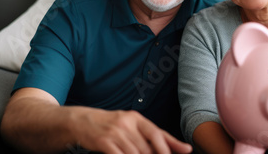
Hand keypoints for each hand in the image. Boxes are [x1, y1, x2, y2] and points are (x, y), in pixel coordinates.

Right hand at [71, 109, 191, 153]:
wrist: (83, 121)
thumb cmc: (113, 125)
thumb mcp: (134, 126)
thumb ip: (156, 136)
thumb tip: (185, 148)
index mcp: (137, 118)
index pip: (157, 133)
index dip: (170, 146)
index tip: (184, 152)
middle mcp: (127, 123)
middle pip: (146, 148)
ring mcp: (115, 132)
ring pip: (134, 153)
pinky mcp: (104, 141)